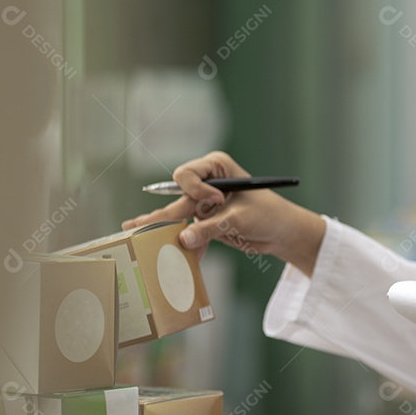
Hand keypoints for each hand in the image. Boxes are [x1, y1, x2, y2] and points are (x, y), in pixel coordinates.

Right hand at [121, 151, 325, 275]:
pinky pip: (187, 229)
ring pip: (178, 215)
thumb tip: (183, 239)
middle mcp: (207, 182)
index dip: (195, 190)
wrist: (283, 232)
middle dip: (161, 214)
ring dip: (161, 227)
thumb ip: (211, 228)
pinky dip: (179, 240)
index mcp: (217, 167)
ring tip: (132, 232)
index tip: (218, 201)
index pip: (187, 174)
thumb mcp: (240, 220)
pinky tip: (160, 247)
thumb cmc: (269, 215)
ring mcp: (204, 203)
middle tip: (135, 226)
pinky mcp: (206, 220)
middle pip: (178, 198)